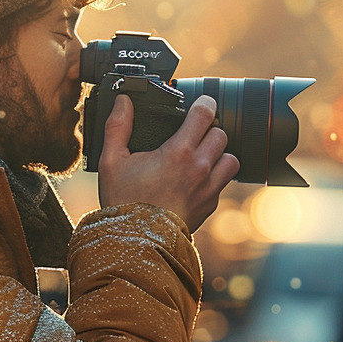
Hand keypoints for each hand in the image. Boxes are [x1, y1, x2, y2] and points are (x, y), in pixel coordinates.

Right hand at [97, 95, 239, 231]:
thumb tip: (123, 101)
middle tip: (193, 134)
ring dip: (219, 154)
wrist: (136, 241)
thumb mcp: (111, 160)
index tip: (200, 104)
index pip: (205, 114)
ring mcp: (208, 188)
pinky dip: (215, 177)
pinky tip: (197, 179)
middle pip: (222, 134)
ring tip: (201, 156)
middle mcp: (200, 168)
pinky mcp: (210, 205)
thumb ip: (118, 126)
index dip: (205, 104)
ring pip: (230, 158)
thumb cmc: (123, 201)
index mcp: (178, 152)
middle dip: (209, 130)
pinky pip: (223, 183)